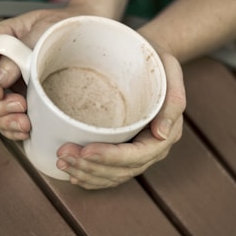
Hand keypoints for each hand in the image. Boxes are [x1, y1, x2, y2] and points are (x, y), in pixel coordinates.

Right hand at [0, 4, 94, 138]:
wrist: (80, 34)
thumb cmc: (60, 26)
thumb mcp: (40, 33)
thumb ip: (17, 53)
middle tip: (19, 106)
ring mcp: (3, 85)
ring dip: (1, 121)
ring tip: (25, 122)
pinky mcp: (16, 99)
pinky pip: (2, 119)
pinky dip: (10, 128)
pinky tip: (24, 130)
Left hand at [56, 47, 185, 188]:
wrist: (147, 58)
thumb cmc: (154, 58)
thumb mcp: (170, 68)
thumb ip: (173, 99)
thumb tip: (161, 134)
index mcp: (167, 131)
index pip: (137, 155)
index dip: (110, 157)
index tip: (85, 150)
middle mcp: (154, 147)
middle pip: (122, 169)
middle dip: (91, 166)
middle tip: (62, 155)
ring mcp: (140, 152)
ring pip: (113, 175)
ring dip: (86, 173)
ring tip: (61, 162)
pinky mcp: (126, 149)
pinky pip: (110, 173)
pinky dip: (91, 178)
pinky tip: (73, 175)